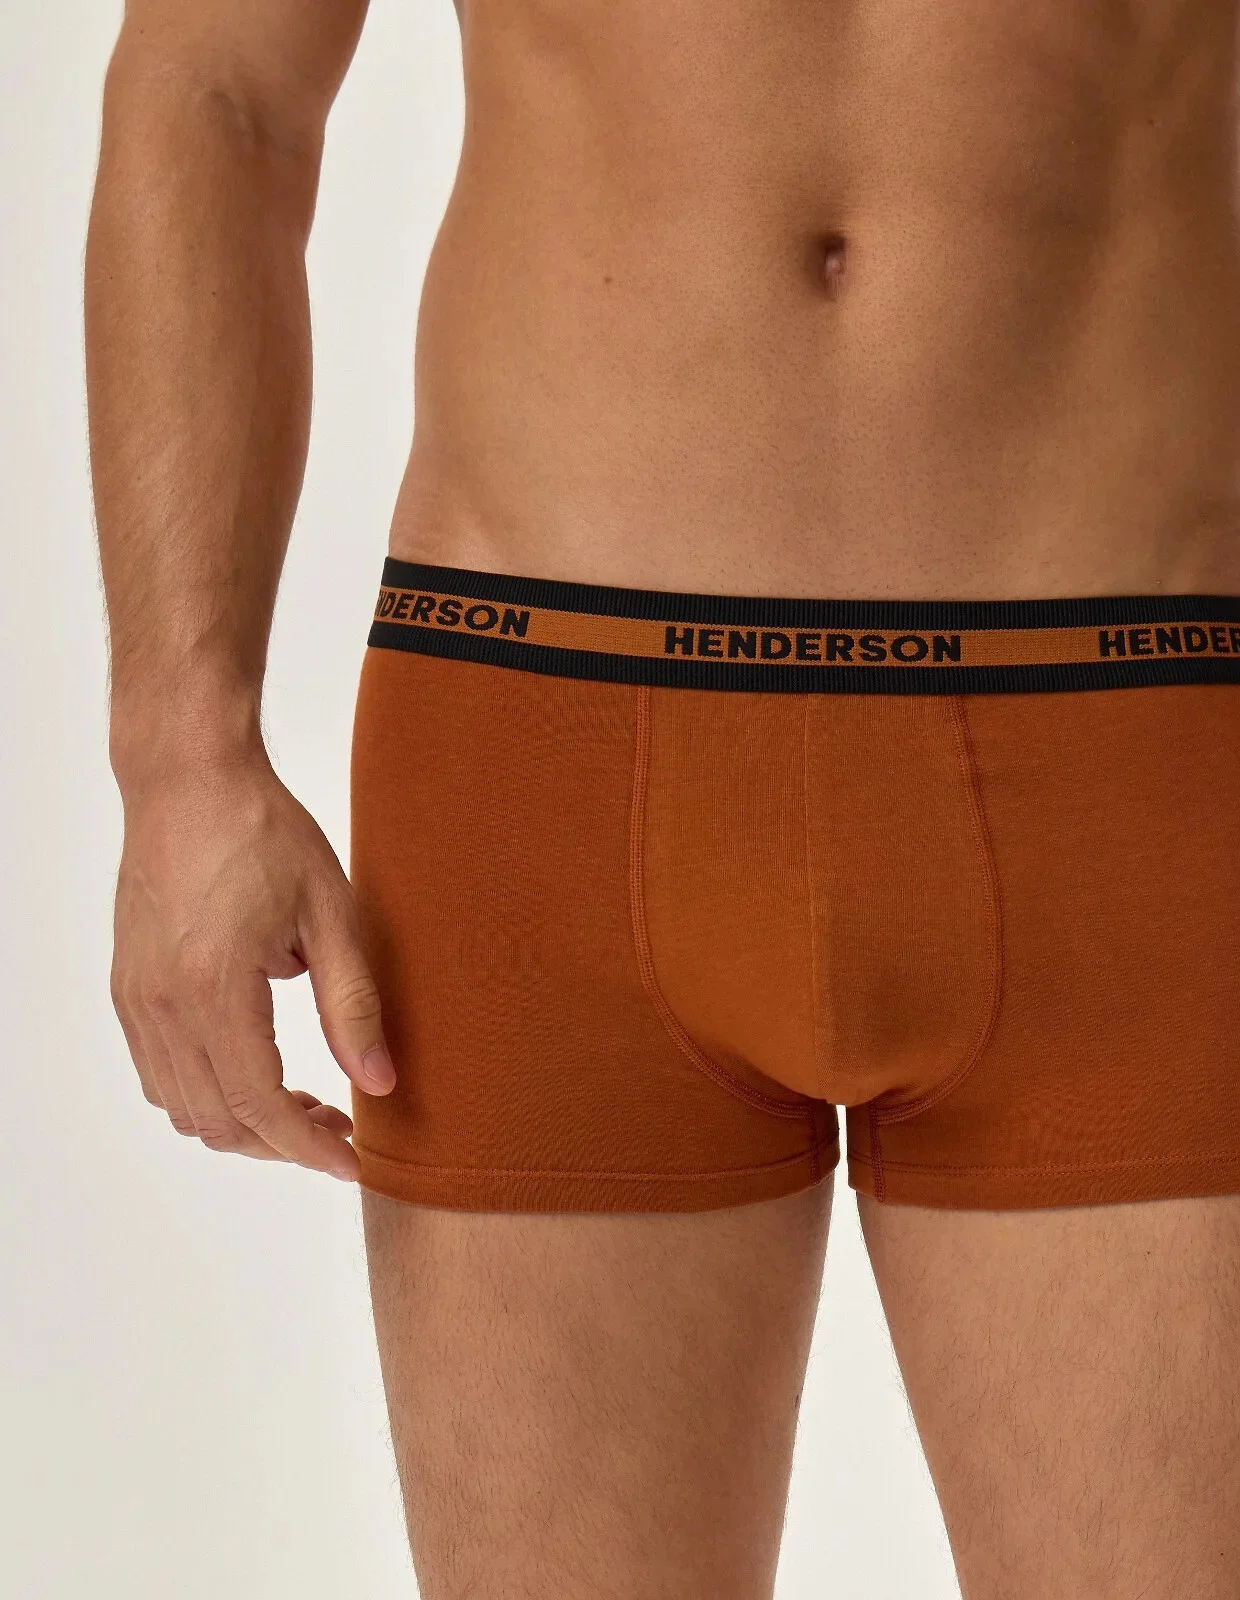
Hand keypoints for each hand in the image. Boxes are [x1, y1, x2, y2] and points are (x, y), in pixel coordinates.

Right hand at [111, 753, 394, 1180]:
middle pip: (217, 1121)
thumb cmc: (264, 832)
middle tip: (339, 1129)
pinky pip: (159, 1073)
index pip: (259, 1105)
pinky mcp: (128, 988)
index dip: (308, 1147)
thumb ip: (353, 1005)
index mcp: (214, 986)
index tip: (352, 1162)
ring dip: (243, 1123)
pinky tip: (256, 1070)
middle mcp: (163, 1002)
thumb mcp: (331, 913)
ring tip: (305, 1103)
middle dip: (282, 1143)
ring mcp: (137, 998)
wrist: (187, 780)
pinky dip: (207, 1094)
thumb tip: (379, 1083)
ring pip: (182, 1107)